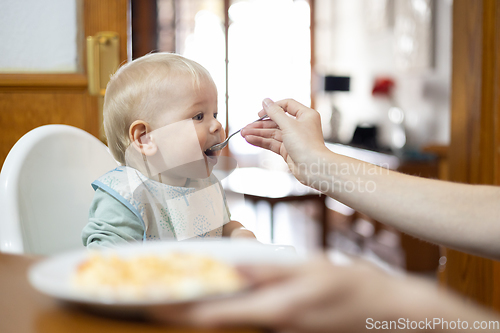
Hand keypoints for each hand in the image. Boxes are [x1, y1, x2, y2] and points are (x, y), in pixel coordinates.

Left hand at [149, 256, 454, 332]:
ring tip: (170, 295)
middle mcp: (270, 327)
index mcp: (274, 310)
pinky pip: (243, 319)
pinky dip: (222, 309)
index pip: (215, 314)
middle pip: (215, 321)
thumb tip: (231, 267)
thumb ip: (269, 271)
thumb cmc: (347, 287)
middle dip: (180, 311)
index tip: (151, 301)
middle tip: (149, 297)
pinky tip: (212, 296)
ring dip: (197, 310)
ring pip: (227, 322)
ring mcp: (275, 330)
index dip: (181, 308)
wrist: (379, 311)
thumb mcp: (309, 271)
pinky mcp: (282, 327)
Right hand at [241, 98, 328, 184]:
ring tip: (243, 134)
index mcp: (305, 115)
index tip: (260, 112)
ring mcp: (293, 138)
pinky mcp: (288, 150)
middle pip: (276, 121)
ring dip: (258, 133)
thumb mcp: (288, 125)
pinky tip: (250, 140)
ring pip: (272, 133)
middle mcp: (300, 125)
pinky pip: (272, 143)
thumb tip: (266, 101)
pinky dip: (261, 141)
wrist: (313, 167)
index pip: (286, 105)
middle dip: (260, 124)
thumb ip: (275, 112)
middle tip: (245, 127)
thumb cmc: (306, 145)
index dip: (272, 108)